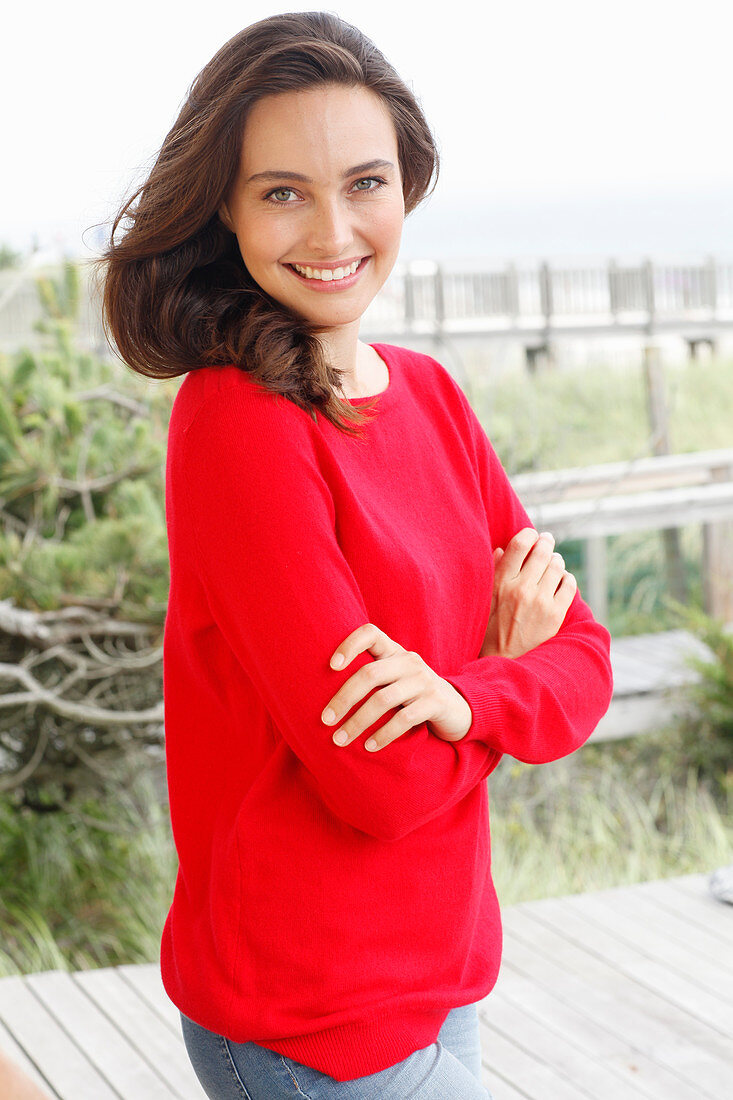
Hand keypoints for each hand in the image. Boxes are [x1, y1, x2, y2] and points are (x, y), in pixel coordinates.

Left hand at [322, 622, 472, 750]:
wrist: (458, 710)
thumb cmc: (413, 696)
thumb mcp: (394, 679)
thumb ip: (370, 678)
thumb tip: (321, 695)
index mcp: (394, 652)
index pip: (371, 633)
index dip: (349, 644)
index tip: (331, 666)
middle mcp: (409, 661)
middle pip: (370, 673)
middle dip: (344, 699)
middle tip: (326, 721)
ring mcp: (424, 681)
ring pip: (383, 699)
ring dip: (358, 722)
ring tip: (340, 740)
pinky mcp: (436, 703)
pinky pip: (404, 719)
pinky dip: (383, 735)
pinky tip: (369, 746)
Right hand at [480, 527, 577, 658]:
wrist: (503, 660)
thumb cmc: (490, 628)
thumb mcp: (484, 598)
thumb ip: (494, 572)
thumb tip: (502, 549)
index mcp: (500, 582)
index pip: (520, 544)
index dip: (529, 534)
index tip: (531, 535)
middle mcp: (521, 589)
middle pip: (542, 551)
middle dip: (546, 542)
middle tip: (546, 541)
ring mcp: (541, 602)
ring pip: (557, 566)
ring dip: (556, 560)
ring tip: (552, 563)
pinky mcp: (555, 615)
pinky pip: (569, 585)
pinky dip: (566, 578)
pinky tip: (560, 580)